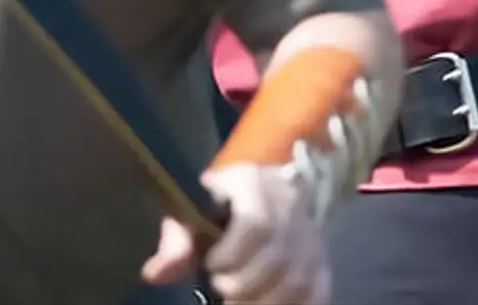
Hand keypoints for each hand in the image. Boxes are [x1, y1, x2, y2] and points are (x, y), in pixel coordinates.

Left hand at [141, 164, 328, 303]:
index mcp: (255, 185)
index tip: (211, 265)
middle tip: (221, 287)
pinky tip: (262, 303)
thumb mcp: (194, 211)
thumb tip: (155, 274)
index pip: (256, 224)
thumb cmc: (222, 205)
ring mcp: (311, 238)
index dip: (230, 255)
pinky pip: (313, 294)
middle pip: (275, 259)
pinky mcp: (322, 264)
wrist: (271, 195)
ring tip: (237, 300)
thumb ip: (177, 240)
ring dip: (261, 302)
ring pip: (296, 282)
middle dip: (240, 284)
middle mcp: (291, 208)